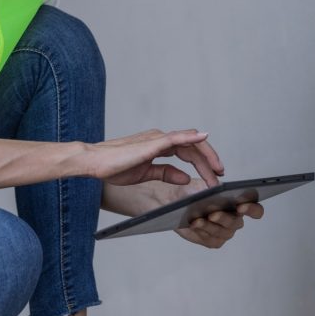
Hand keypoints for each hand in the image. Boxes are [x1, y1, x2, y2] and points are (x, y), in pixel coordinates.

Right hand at [87, 129, 223, 188]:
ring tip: (217, 171)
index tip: (213, 176)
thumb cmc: (114, 167)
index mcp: (158, 145)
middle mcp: (160, 138)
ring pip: (189, 142)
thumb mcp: (145, 173)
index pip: (187, 151)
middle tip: (220, 177)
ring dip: (205, 156)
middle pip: (192, 147)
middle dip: (209, 162)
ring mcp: (156, 139)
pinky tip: (203, 139)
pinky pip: (176, 138)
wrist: (94, 162)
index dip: (203, 162)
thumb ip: (166, 173)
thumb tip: (186, 178)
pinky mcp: (152, 143)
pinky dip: (191, 137)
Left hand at [170, 179, 264, 248]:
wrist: (177, 199)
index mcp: (239, 204)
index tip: (240, 206)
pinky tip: (194, 224)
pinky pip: (210, 239)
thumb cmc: (195, 190)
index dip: (252, 209)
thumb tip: (218, 189)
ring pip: (222, 232)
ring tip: (198, 220)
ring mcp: (225, 232)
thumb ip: (214, 185)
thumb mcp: (204, 183)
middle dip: (224, 218)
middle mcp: (235, 219)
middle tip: (213, 214)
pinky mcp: (213, 240)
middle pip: (236, 223)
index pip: (255, 210)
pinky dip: (202, 231)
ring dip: (209, 226)